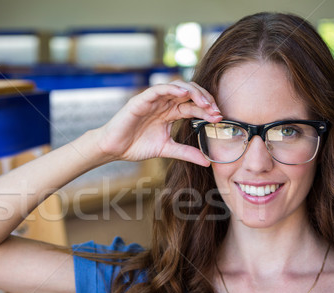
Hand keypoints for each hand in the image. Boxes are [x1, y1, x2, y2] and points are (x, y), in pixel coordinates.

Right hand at [92, 81, 222, 165]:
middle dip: (205, 100)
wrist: (114, 149)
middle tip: (216, 111)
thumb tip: (207, 162)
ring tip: (205, 102)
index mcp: (171, 113)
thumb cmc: (137, 146)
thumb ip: (186, 153)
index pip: (193, 106)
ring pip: (177, 87)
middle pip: (189, 94)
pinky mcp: (141, 99)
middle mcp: (164, 103)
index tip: (219, 119)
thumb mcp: (167, 150)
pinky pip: (159, 89)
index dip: (207, 110)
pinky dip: (172, 88)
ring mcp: (153, 100)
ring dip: (193, 92)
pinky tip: (183, 93)